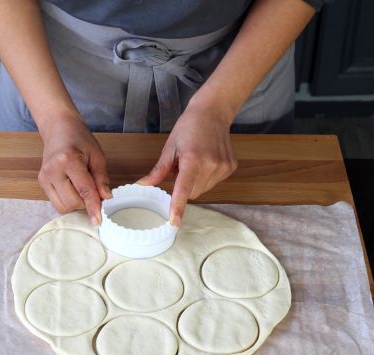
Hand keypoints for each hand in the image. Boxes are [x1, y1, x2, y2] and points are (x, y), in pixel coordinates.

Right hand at [38, 114, 111, 224]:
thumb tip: (106, 198)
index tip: (98, 220)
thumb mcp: (97, 155)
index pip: (84, 190)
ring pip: (62, 206)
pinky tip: (73, 188)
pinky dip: (68, 200)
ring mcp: (44, 177)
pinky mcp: (41, 182)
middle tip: (94, 191)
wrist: (58, 128)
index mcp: (68, 160)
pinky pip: (56, 202)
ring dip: (76, 204)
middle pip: (72, 202)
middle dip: (86, 203)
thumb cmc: (79, 139)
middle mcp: (53, 170)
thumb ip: (101, 178)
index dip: (93, 207)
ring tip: (82, 188)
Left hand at [137, 106, 236, 226]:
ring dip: (195, 182)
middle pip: (192, 193)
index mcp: (193, 159)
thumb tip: (142, 186)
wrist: (214, 113)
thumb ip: (158, 170)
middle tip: (182, 166)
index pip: (183, 189)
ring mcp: (223, 167)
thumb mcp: (170, 147)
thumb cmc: (189, 127)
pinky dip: (206, 177)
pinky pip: (213, 183)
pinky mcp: (230, 168)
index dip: (177, 207)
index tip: (174, 222)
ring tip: (195, 161)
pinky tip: (206, 160)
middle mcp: (211, 165)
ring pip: (202, 190)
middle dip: (184, 186)